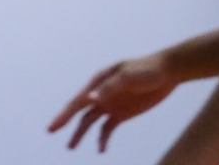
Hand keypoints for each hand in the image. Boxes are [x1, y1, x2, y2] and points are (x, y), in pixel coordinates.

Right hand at [48, 54, 178, 151]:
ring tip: (71, 147)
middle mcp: (101, 93)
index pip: (78, 100)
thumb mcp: (128, 77)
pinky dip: (102, 139)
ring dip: (81, 133)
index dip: (64, 114)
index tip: (53, 126)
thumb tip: (92, 98)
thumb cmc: (146, 69)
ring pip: (90, 121)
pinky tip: (101, 149)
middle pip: (79, 110)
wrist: (167, 73)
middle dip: (65, 121)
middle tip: (51, 131)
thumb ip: (110, 87)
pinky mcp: (121, 114)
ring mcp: (110, 103)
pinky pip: (107, 128)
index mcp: (99, 81)